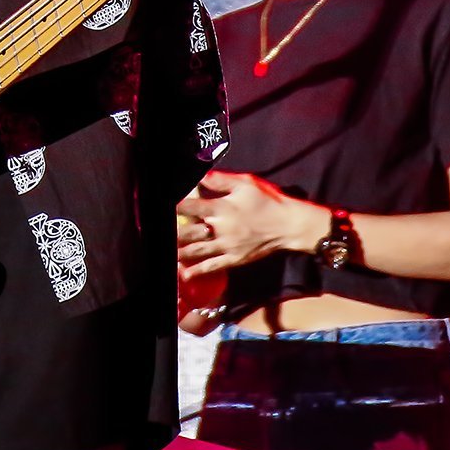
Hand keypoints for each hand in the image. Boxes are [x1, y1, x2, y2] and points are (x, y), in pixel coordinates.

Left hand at [177, 168, 323, 279]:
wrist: (289, 225)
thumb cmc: (268, 201)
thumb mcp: (246, 184)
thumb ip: (221, 180)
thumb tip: (201, 175)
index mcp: (222, 208)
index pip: (192, 207)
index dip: (178, 207)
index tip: (165, 208)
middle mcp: (221, 228)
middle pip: (190, 232)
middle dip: (174, 233)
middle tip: (160, 233)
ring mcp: (227, 246)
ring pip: (197, 250)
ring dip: (180, 252)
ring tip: (166, 253)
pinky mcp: (235, 259)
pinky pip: (213, 266)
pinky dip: (198, 270)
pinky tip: (185, 274)